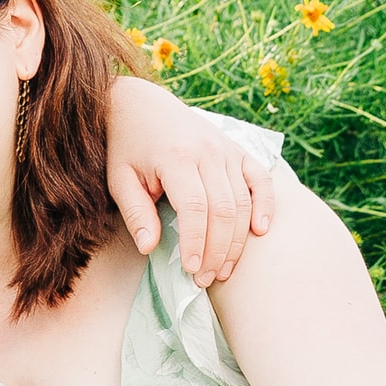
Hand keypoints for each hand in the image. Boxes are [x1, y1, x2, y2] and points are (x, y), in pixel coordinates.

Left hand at [103, 78, 281, 285]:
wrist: (143, 106)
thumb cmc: (127, 148)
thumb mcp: (120, 179)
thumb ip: (136, 213)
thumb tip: (149, 248)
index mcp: (176, 157)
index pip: (195, 207)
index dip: (196, 242)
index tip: (191, 269)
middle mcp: (208, 151)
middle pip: (223, 209)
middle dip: (217, 249)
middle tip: (204, 278)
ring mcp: (227, 149)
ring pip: (243, 200)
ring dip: (237, 239)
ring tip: (223, 270)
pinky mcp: (238, 151)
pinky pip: (261, 179)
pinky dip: (266, 205)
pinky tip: (260, 231)